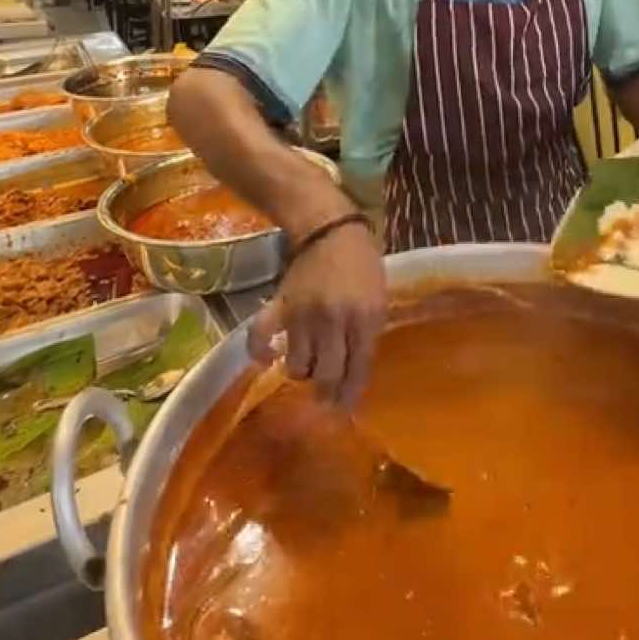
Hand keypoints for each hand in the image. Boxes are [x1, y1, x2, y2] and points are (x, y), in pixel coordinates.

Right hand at [248, 224, 385, 408]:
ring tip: (305, 366)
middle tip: (323, 397)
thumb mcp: (379, 299)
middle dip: (325, 393)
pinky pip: (259, 337)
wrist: (330, 230)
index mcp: (364, 318)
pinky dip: (260, 352)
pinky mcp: (278, 305)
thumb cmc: (362, 265)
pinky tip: (267, 358)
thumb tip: (354, 374)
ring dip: (301, 371)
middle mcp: (333, 321)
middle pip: (326, 375)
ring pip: (296, 365)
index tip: (344, 409)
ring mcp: (303, 314)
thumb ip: (368, 335)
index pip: (357, 370)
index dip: (350, 395)